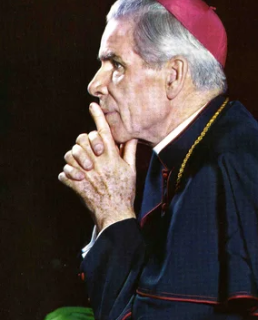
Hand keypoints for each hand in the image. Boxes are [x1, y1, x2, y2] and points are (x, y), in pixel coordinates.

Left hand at [59, 103, 136, 230]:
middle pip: (84, 139)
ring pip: (71, 154)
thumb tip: (131, 137)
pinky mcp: (77, 185)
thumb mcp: (131, 171)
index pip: (104, 131)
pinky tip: (74, 177)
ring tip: (79, 163)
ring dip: (73, 156)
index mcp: (111, 157)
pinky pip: (64, 172)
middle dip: (84, 140)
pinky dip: (67, 174)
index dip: (98, 116)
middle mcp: (98, 163)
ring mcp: (86, 174)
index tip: (92, 106)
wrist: (115, 214)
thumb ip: (130, 152)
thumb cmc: (125, 192)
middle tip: (87, 147)